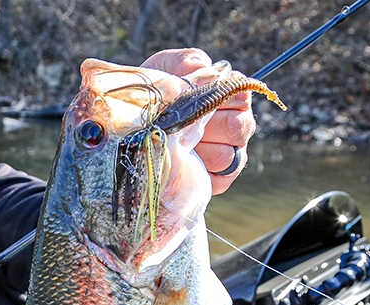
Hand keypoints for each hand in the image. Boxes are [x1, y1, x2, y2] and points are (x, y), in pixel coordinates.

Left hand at [141, 48, 256, 194]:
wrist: (129, 132)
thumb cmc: (150, 97)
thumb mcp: (162, 69)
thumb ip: (187, 62)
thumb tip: (209, 70)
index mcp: (226, 95)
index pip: (241, 93)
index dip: (217, 97)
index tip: (191, 99)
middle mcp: (235, 122)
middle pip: (240, 126)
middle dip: (206, 126)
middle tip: (180, 125)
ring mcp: (231, 150)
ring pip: (231, 152)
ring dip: (202, 148)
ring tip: (179, 143)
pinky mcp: (222, 176)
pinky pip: (226, 172)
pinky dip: (205, 167)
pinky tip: (186, 160)